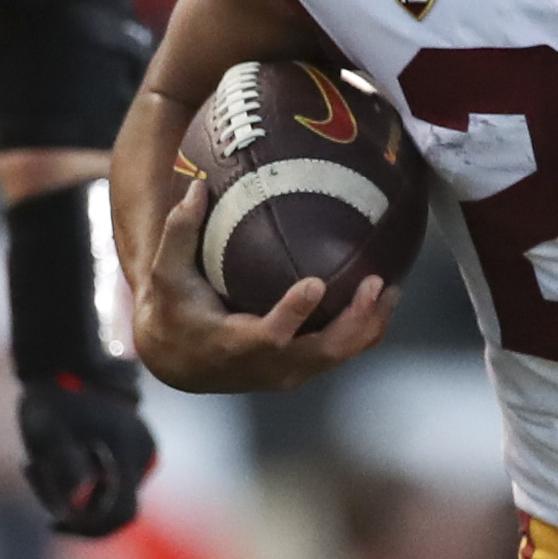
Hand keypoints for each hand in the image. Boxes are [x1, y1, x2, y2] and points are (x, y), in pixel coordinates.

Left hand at [17, 356, 157, 536]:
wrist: (64, 363)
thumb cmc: (53, 399)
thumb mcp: (48, 434)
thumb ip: (65, 469)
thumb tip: (78, 504)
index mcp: (129, 454)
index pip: (119, 515)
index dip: (88, 528)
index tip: (52, 523)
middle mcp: (144, 455)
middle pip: (115, 509)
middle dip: (76, 510)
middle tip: (38, 481)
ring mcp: (142, 450)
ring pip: (112, 495)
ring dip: (76, 492)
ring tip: (38, 464)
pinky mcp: (134, 447)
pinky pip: (113, 479)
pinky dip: (85, 479)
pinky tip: (55, 458)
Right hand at [129, 177, 395, 392]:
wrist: (179, 361)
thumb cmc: (174, 311)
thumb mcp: (166, 274)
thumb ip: (179, 232)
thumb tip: (195, 186)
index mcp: (233, 344)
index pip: (270, 336)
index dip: (294, 314)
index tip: (316, 284)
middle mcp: (267, 366)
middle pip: (322, 351)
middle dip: (355, 320)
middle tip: (377, 283)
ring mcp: (288, 372)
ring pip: (340, 355)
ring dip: (370, 324)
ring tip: (391, 288)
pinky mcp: (302, 369)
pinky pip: (342, 353)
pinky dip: (366, 329)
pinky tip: (383, 299)